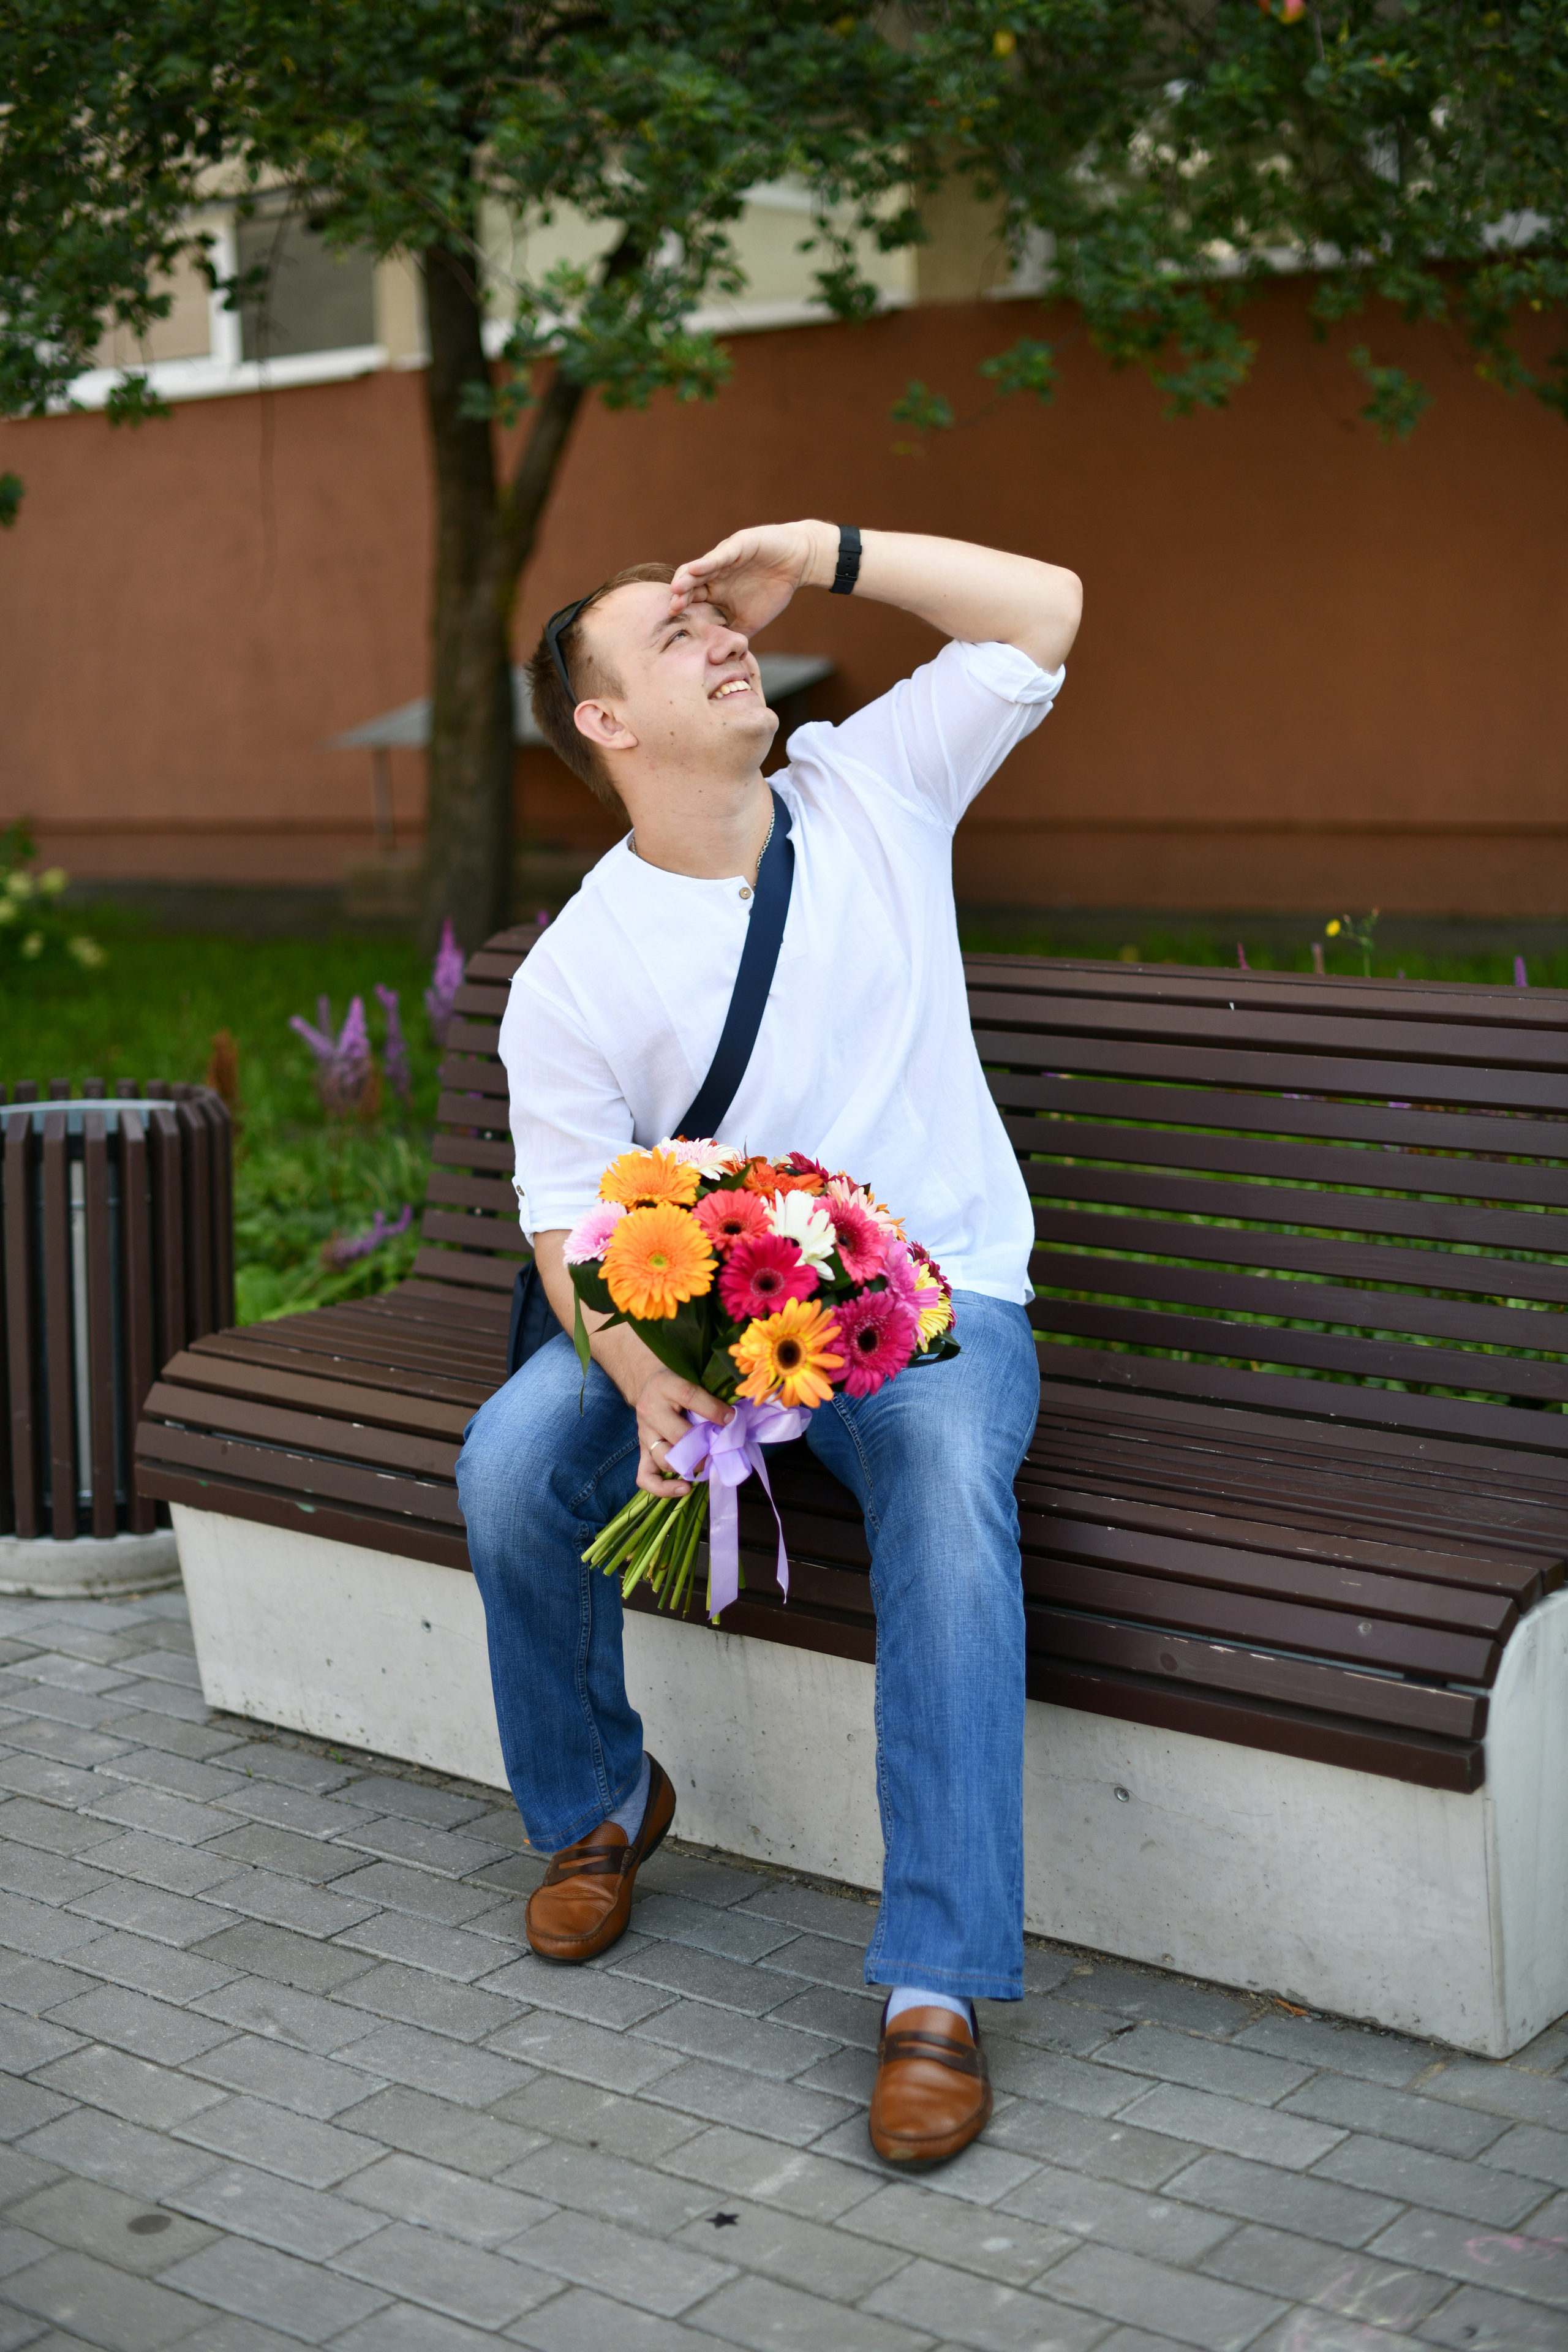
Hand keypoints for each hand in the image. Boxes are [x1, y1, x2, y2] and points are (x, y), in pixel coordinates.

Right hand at [634, 1367, 731, 1498]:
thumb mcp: (689, 1378)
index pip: (691, 1397)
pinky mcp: (641, 1450)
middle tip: (721, 1451)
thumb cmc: (676, 1381)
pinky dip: (663, 1488)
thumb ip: (709, 1396)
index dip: (714, 1411)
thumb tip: (734, 1419)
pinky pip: (645, 1476)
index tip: (732, 1421)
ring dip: (690, 1467)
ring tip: (707, 1467)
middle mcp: (652, 1410)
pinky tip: (684, 1488)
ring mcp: (645, 1433)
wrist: (646, 1382)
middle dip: (704, 1447)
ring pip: (665, 1457)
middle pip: (678, 1434)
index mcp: (666, 1386)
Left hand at [669, 521, 834, 636]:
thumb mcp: (751, 620)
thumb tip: (718, 659)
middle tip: (671, 609)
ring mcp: (724, 558)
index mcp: (715, 590)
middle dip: (680, 596)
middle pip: (690, 584)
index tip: (673, 623)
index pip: (692, 599)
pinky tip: (696, 570)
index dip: (682, 609)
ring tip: (676, 590)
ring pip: (700, 568)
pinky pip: (720, 554)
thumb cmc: (774, 589)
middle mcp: (715, 573)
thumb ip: (733, 636)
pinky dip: (708, 562)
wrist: (799, 563)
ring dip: (687, 578)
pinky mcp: (738, 545)